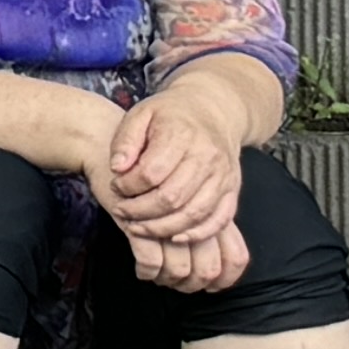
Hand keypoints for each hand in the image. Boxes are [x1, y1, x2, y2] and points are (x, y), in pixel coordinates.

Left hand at [100, 75, 252, 263]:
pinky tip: (174, 237)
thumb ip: (126, 140)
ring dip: (163, 228)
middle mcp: (207, 158)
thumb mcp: (141, 114)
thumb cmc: (171, 114)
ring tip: (138, 227)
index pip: (152, 172)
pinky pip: (219, 220)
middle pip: (172, 198)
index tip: (115, 186)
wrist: (214, 111)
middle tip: (122, 211)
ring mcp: (223, 177)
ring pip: (194, 214)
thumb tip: (117, 168)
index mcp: (182, 136)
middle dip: (141, 211)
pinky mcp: (232, 190)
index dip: (128, 186)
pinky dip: (197, 234)